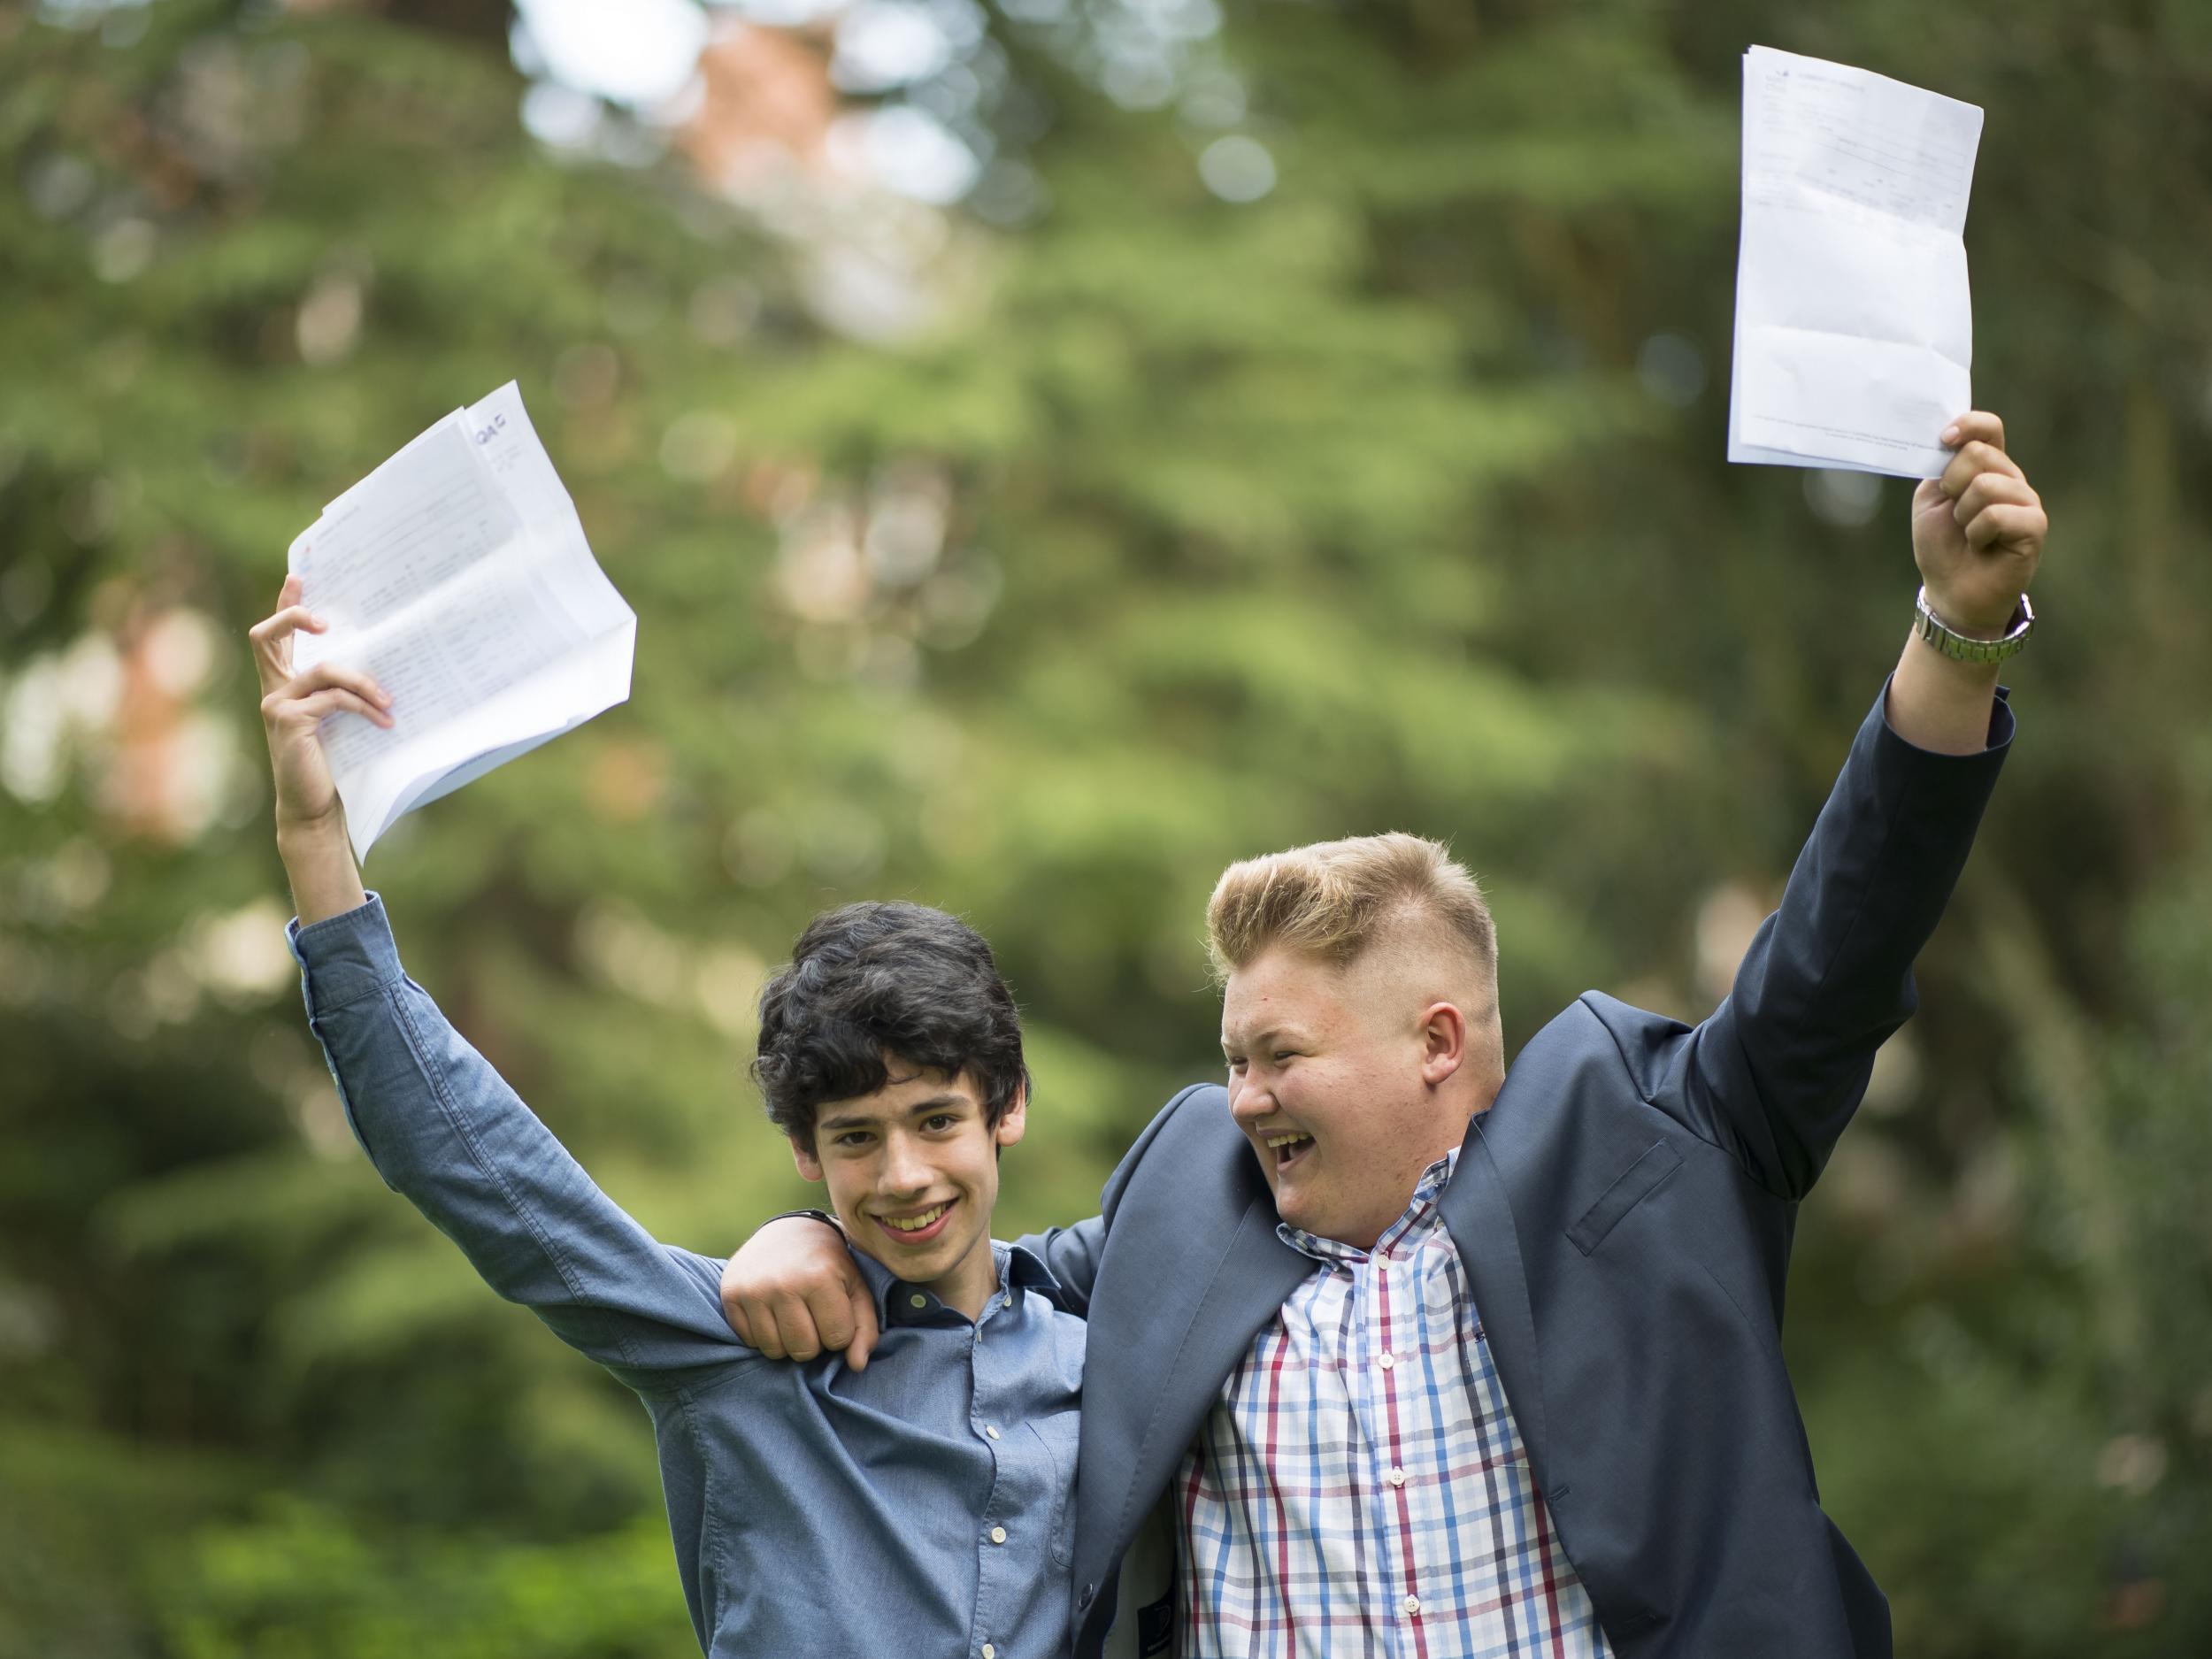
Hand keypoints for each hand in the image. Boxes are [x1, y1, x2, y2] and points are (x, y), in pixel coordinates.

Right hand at [250, 573, 392, 830]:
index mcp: (285, 687)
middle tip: (326, 621)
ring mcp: (276, 704)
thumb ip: (342, 694)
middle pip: (268, 637)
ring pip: (324, 670)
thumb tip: (383, 664)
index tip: (299, 576)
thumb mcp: (339, 722)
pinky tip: (384, 723)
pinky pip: (333, 699)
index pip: (276, 639)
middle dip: (295, 616)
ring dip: (363, 684)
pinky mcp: (289, 720)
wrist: (317, 808)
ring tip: (390, 704)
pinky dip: (362, 707)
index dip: (285, 606)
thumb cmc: (333, 765)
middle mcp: (273, 691)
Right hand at [720, 1216, 879, 1369]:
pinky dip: (763, 1335)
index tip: (834, 1312)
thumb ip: (865, 1328)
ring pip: (774, 1351)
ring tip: (793, 1316)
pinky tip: (771, 1313)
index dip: (839, 1332)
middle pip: (803, 1351)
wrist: (788, 1230)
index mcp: (820, 1278)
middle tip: (812, 1316)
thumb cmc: (828, 1264)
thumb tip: (857, 1366)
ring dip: (787, 1342)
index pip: (837, 1340)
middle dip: (813, 1342)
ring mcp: (753, 1290)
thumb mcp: (856, 1287)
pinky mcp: (731, 1295)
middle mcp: (783, 1284)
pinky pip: (749, 1341)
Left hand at [1910, 411, 2046, 635]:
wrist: (1951, 591)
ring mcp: (2027, 501)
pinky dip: (1977, 532)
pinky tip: (1981, 544)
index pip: (1989, 428)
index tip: (1944, 439)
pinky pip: (1997, 514)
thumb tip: (1950, 440)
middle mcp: (2012, 479)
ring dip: (1963, 514)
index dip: (1968, 425)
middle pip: (1978, 454)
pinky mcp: (2035, 526)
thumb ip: (1940, 468)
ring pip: (1986, 484)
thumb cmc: (1942, 545)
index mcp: (1988, 467)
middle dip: (1951, 484)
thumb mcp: (1931, 500)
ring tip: (1968, 532)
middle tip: (1953, 512)